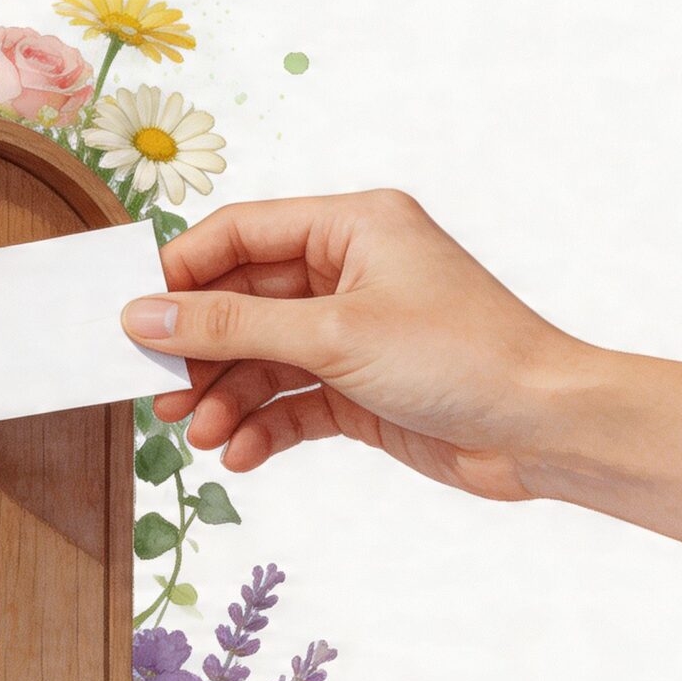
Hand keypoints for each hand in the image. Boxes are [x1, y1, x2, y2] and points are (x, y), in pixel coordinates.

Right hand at [123, 189, 589, 501]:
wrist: (546, 431)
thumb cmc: (464, 357)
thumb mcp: (333, 335)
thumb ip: (231, 325)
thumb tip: (144, 313)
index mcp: (353, 227)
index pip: (241, 233)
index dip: (182, 272)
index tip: (135, 316)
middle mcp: (351, 272)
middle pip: (242, 301)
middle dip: (200, 349)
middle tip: (158, 389)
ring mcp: (355, 332)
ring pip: (260, 357)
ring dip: (224, 396)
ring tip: (199, 433)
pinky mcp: (360, 388)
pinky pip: (288, 401)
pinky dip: (260, 426)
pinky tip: (240, 453)